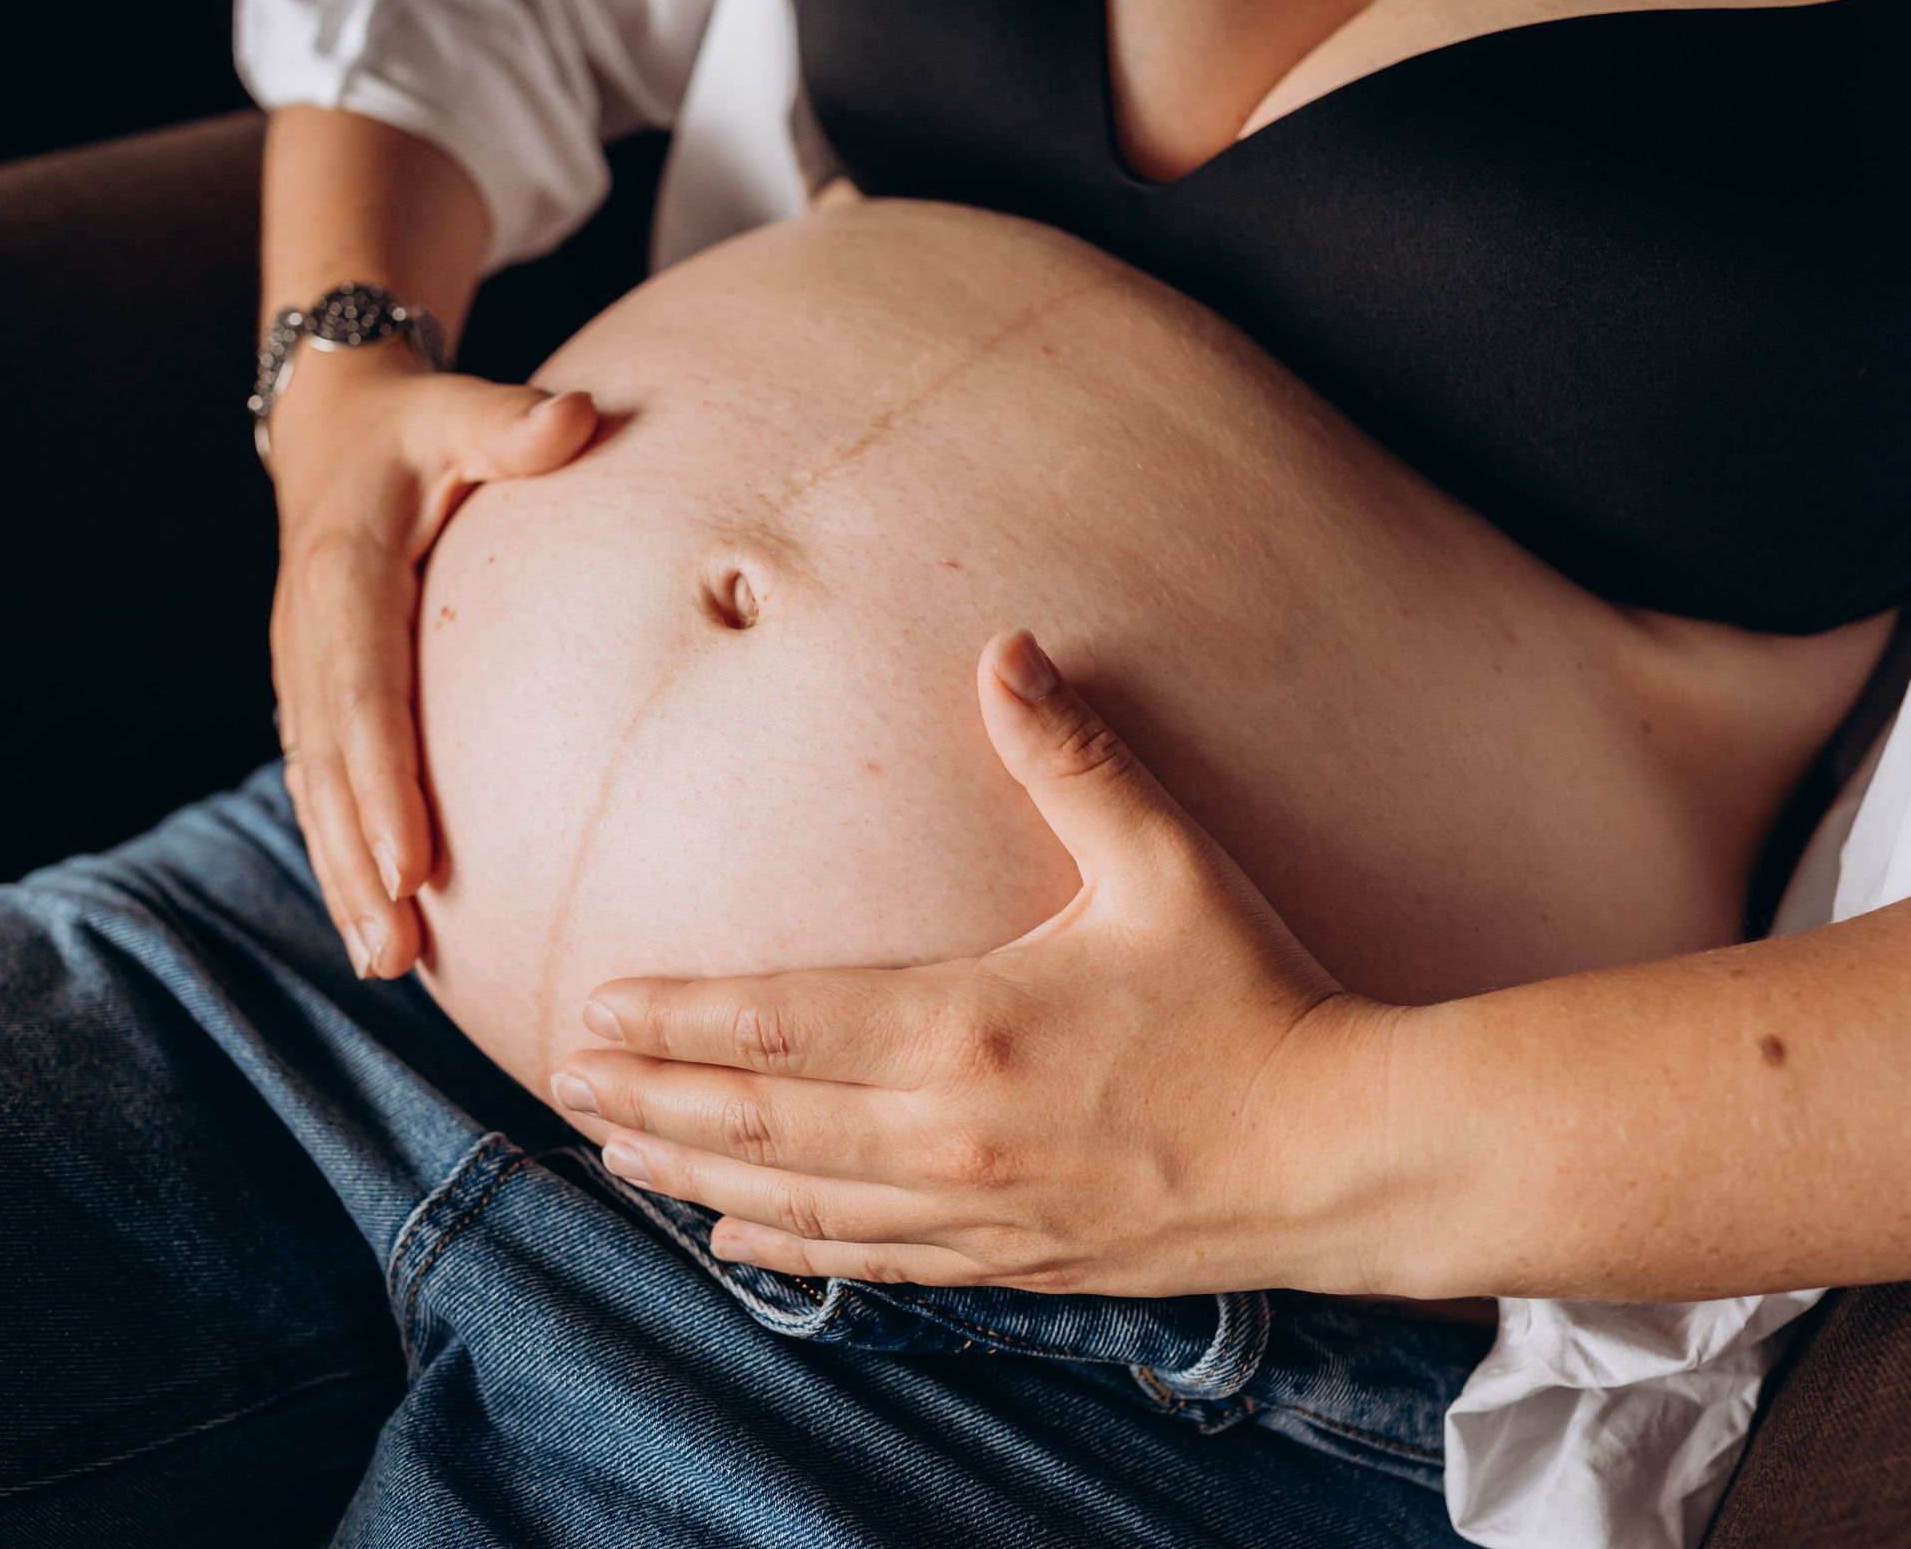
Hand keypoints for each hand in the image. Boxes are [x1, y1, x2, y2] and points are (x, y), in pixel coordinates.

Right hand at [268, 344, 597, 977]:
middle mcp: (308, 638)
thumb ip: (510, 423)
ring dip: (344, 879)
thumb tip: (574, 419)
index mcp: (343, 577)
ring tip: (384, 961)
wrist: (331, 428)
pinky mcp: (312, 699)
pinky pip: (320, 788)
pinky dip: (342, 856)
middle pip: (329, 767)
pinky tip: (374, 928)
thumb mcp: (453, 411)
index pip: (361, 693)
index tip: (413, 862)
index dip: (381, 782)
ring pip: (315, 792)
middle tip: (395, 949)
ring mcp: (302, 675)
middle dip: (357, 863)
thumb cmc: (414, 429)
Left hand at [551, 629, 1402, 1297]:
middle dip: (654, 1096)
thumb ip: (1072, 759)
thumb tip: (1004, 649)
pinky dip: (789, 1250)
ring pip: (797, 1200)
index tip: (596, 1009)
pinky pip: (872, 1262)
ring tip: (616, 1149)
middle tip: (566, 1077)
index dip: (678, 1019)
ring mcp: (977, 1210)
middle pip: (760, 1120)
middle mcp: (949, 1133)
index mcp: (968, 1028)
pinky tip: (733, 1239)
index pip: (778, 1024)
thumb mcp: (1165, 864)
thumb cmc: (1256, 997)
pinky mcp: (1014, 1261)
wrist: (1344, 1149)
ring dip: (694, 1174)